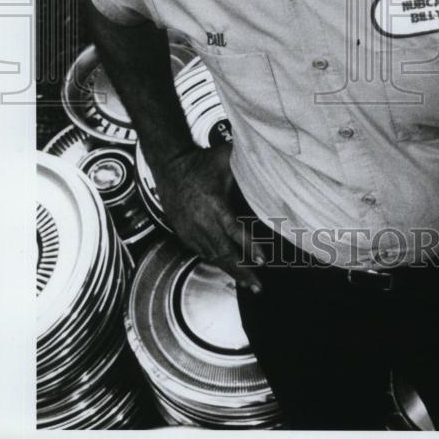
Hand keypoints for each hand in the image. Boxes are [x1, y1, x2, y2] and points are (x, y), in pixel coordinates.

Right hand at [153, 146, 264, 292]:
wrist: (169, 166)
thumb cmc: (200, 162)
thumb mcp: (225, 157)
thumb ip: (246, 160)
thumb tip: (269, 153)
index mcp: (215, 205)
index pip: (235, 231)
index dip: (250, 246)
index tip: (263, 259)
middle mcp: (202, 222)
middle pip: (225, 252)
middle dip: (243, 270)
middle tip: (258, 285)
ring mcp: (191, 230)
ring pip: (213, 256)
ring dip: (231, 271)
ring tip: (247, 283)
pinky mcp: (184, 233)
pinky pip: (202, 253)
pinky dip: (216, 263)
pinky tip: (228, 270)